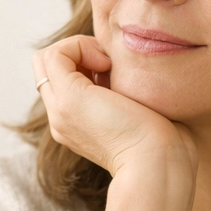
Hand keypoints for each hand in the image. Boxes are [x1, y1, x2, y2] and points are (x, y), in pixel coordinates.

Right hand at [33, 37, 197, 210]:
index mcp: (76, 124)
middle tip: (111, 63)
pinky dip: (80, 46)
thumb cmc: (163, 142)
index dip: (83, 60)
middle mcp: (62, 119)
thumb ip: (124, 93)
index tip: (116, 69)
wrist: (159, 164)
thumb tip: (123, 67)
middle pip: (47, 68)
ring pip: (47, 59)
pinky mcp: (69, 100)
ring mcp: (60, 111)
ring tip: (110, 64)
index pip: (60, 79)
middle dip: (79, 51)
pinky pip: (55, 54)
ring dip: (79, 48)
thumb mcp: (139, 111)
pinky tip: (107, 64)